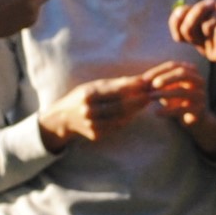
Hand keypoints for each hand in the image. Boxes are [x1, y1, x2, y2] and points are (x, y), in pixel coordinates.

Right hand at [37, 74, 155, 149]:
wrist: (64, 117)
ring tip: (144, 102)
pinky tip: (133, 113)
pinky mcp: (96, 135)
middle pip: (121, 106)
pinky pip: (117, 126)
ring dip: (136, 110)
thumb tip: (140, 79)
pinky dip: (127, 119)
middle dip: (138, 100)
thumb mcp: (95, 85)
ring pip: (121, 118)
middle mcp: (89, 111)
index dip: (134, 88)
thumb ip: (117, 84)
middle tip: (150, 95)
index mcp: (88, 95)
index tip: (146, 84)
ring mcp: (92, 125)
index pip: (117, 91)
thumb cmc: (84, 96)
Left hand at [143, 60, 215, 156]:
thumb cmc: (179, 100)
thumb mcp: (170, 88)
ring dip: (164, 93)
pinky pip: (182, 109)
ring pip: (182, 91)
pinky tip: (156, 113)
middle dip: (165, 78)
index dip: (158, 71)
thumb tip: (140, 80)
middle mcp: (199, 80)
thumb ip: (160, 82)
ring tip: (151, 97)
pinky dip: (168, 111)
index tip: (145, 78)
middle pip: (182, 73)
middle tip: (152, 85)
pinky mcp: (199, 109)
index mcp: (192, 71)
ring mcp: (200, 94)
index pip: (174, 66)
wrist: (196, 119)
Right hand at [171, 0, 215, 75]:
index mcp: (200, 36)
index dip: (176, 18)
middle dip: (197, 11)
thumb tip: (180, 9)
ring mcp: (212, 53)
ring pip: (206, 26)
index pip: (178, 30)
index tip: (186, 7)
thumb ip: (201, 10)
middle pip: (187, 29)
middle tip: (213, 1)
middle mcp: (203, 47)